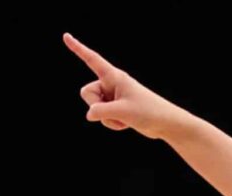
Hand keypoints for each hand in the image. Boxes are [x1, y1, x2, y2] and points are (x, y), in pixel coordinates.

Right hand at [64, 33, 185, 139]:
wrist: (165, 124)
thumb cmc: (148, 112)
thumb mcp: (122, 112)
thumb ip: (101, 112)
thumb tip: (89, 115)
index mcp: (114, 76)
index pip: (92, 59)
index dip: (78, 48)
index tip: (65, 36)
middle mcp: (111, 84)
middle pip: (87, 93)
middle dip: (96, 106)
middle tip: (116, 111)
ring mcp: (113, 97)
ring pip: (94, 108)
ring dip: (107, 118)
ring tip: (125, 118)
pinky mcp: (116, 108)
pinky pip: (103, 117)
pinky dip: (112, 123)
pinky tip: (126, 123)